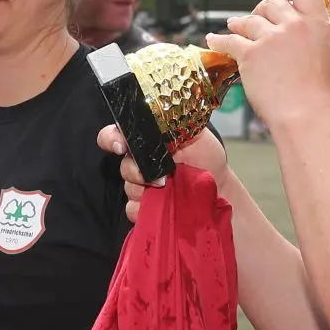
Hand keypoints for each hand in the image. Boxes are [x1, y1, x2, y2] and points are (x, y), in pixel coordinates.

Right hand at [97, 124, 226, 221]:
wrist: (218, 183)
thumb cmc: (205, 155)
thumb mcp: (194, 131)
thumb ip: (175, 123)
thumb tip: (163, 119)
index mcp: (145, 140)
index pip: (114, 135)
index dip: (111, 139)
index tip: (120, 146)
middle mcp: (139, 162)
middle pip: (122, 167)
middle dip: (135, 171)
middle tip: (159, 176)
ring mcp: (142, 185)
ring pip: (128, 189)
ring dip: (143, 190)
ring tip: (166, 188)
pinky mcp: (146, 206)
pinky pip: (133, 210)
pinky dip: (142, 210)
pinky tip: (159, 206)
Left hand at [205, 0, 329, 128]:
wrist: (305, 114)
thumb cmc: (318, 93)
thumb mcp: (326, 53)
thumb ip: (312, 34)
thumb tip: (297, 29)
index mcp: (318, 23)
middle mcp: (294, 24)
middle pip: (272, 3)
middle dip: (262, 9)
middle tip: (258, 18)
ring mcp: (270, 37)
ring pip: (249, 20)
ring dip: (239, 23)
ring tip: (233, 25)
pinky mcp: (250, 53)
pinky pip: (229, 41)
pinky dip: (219, 40)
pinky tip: (212, 40)